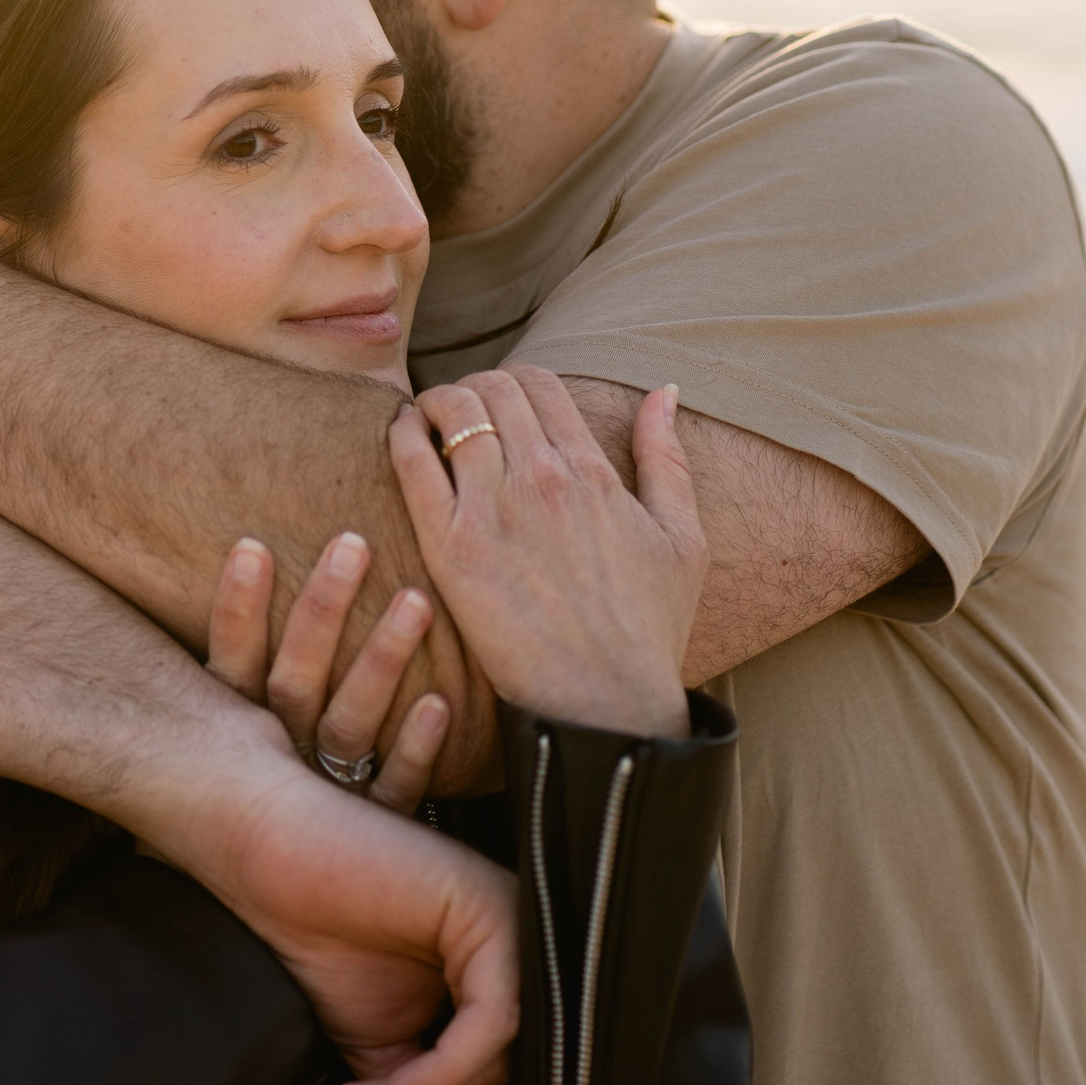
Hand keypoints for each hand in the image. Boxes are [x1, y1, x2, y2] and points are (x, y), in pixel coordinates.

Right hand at [158, 726, 516, 1083]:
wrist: (268, 852)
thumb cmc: (317, 937)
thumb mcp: (384, 1048)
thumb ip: (423, 1081)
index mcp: (496, 977)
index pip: (499, 1066)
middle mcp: (515, 951)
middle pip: (514, 1060)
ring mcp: (509, 926)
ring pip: (508, 1048)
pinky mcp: (492, 909)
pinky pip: (495, 1016)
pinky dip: (447, 1066)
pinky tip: (400, 1083)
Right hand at [206, 534, 450, 813]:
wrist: (299, 883)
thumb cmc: (275, 780)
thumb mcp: (248, 723)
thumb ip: (254, 664)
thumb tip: (240, 558)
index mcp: (240, 732)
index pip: (233, 664)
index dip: (238, 611)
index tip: (251, 547)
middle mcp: (279, 759)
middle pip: (295, 682)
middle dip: (322, 611)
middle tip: (353, 544)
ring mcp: (327, 796)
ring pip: (349, 726)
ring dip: (381, 661)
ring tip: (416, 602)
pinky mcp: (372, 827)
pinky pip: (396, 789)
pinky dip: (415, 750)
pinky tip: (439, 705)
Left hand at [387, 368, 706, 739]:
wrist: (604, 703)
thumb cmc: (647, 629)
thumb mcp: (684, 538)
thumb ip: (667, 457)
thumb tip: (662, 390)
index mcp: (593, 471)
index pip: (539, 383)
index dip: (514, 382)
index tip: (500, 404)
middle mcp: (543, 478)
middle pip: (492, 387)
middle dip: (473, 387)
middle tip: (459, 412)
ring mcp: (494, 509)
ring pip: (451, 409)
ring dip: (433, 403)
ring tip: (425, 420)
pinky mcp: (450, 547)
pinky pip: (411, 460)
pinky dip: (401, 433)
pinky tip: (401, 439)